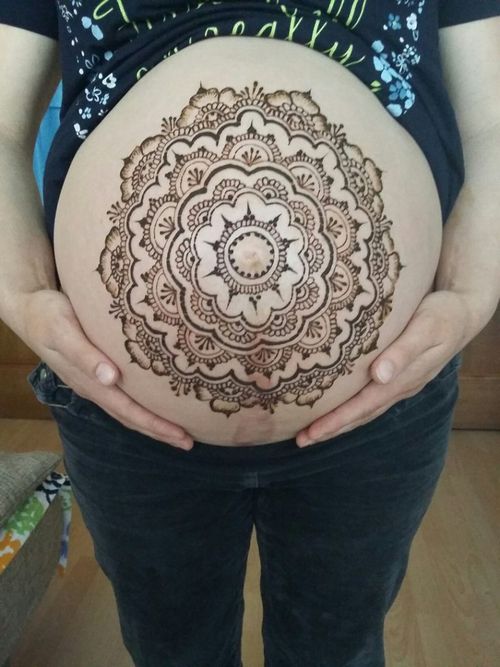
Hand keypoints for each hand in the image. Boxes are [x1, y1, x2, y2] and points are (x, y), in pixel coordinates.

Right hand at [20, 289, 193, 449]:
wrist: (30, 308)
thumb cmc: (48, 316)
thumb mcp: (63, 332)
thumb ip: (85, 355)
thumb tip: (110, 378)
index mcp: (89, 383)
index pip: (128, 411)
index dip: (154, 424)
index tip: (180, 434)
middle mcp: (94, 387)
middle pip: (131, 417)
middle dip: (159, 431)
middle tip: (188, 442)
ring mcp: (95, 381)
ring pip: (128, 409)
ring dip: (152, 422)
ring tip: (178, 431)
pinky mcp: (98, 370)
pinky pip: (124, 395)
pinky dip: (142, 404)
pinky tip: (156, 403)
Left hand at [295, 290, 477, 447]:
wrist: (463, 313)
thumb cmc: (442, 316)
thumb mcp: (427, 328)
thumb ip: (404, 352)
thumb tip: (379, 376)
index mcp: (404, 379)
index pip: (363, 406)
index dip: (336, 421)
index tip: (312, 433)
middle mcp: (399, 387)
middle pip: (361, 414)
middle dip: (331, 429)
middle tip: (301, 440)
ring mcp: (398, 383)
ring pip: (364, 409)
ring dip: (339, 422)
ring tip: (312, 432)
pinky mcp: (396, 375)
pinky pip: (369, 397)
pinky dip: (351, 408)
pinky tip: (337, 407)